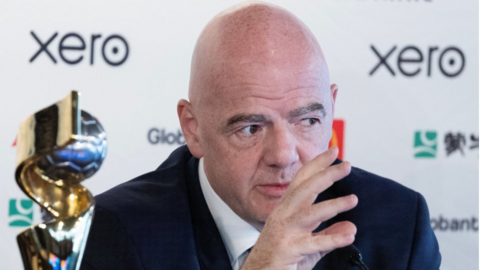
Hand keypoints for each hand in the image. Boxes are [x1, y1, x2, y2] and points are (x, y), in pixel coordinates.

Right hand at [240, 146, 357, 269]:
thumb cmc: (281, 259)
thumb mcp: (309, 244)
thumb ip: (328, 234)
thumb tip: (350, 226)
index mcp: (286, 210)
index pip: (302, 181)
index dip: (317, 165)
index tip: (333, 151)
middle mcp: (283, 216)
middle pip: (304, 189)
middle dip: (325, 175)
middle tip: (346, 165)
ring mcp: (284, 232)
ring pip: (309, 213)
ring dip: (333, 205)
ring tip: (353, 199)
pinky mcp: (288, 250)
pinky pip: (313, 243)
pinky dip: (332, 238)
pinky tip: (349, 235)